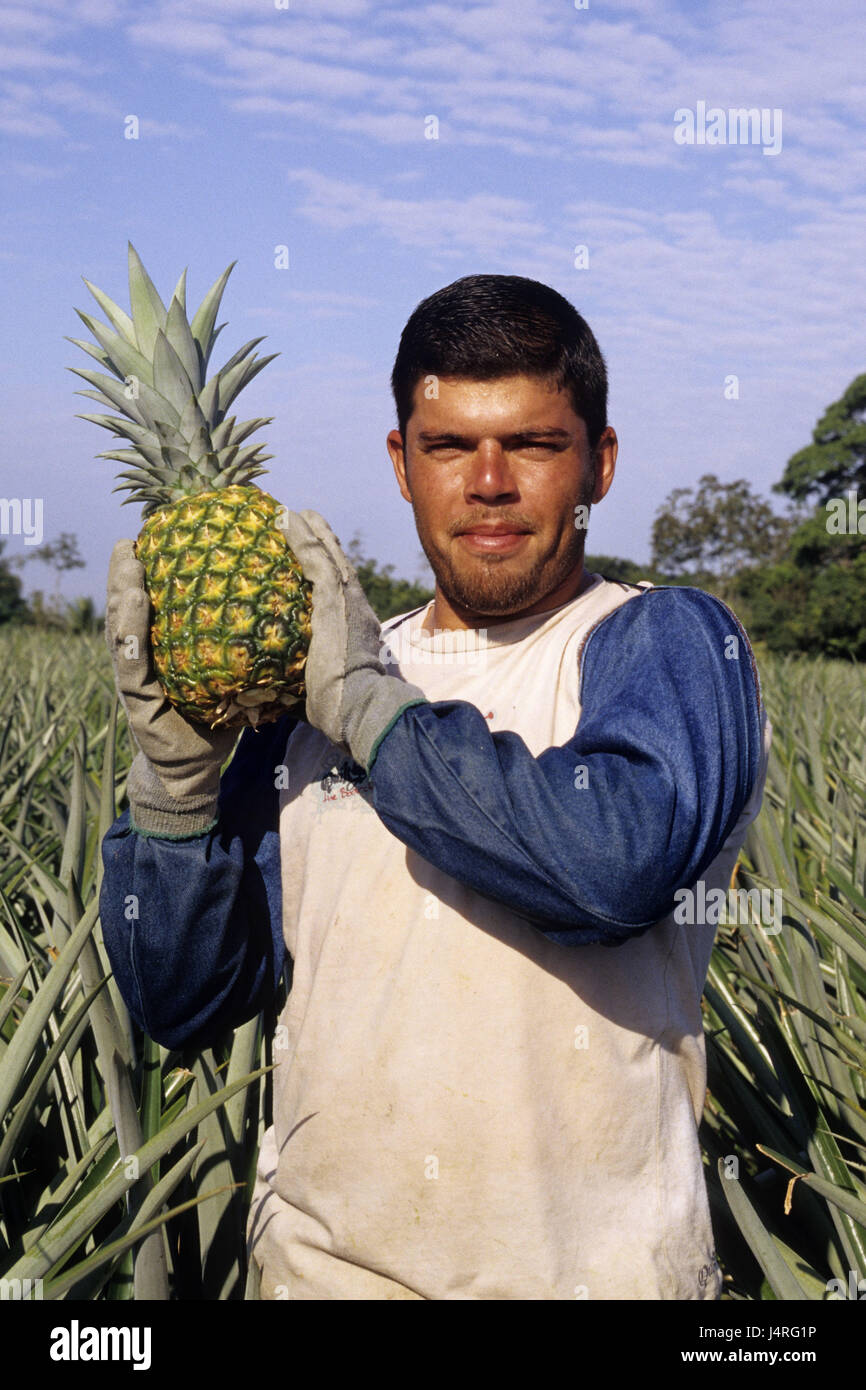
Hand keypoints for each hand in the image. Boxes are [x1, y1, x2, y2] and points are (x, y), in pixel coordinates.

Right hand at [106, 539, 237, 834]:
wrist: (197, 767)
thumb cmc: (215, 718)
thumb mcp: (227, 674)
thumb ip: (234, 643)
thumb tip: (269, 601)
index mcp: (160, 650)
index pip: (151, 604)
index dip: (148, 573)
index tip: (153, 537)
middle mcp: (141, 660)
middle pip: (128, 609)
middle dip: (125, 574)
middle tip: (132, 540)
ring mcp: (134, 680)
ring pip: (121, 630)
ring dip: (121, 595)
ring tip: (128, 564)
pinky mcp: (136, 700)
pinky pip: (131, 662)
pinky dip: (130, 634)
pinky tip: (135, 609)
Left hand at [276, 510, 426, 770]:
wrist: (360, 710)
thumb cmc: (339, 712)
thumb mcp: (315, 692)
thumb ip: (295, 684)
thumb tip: (259, 700)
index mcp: (353, 628)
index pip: (338, 592)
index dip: (324, 571)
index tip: (309, 554)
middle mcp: (354, 609)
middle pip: (336, 566)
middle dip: (320, 542)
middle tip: (302, 520)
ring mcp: (346, 603)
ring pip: (327, 557)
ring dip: (310, 532)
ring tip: (292, 513)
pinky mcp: (334, 600)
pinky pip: (316, 560)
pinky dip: (304, 538)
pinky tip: (287, 519)